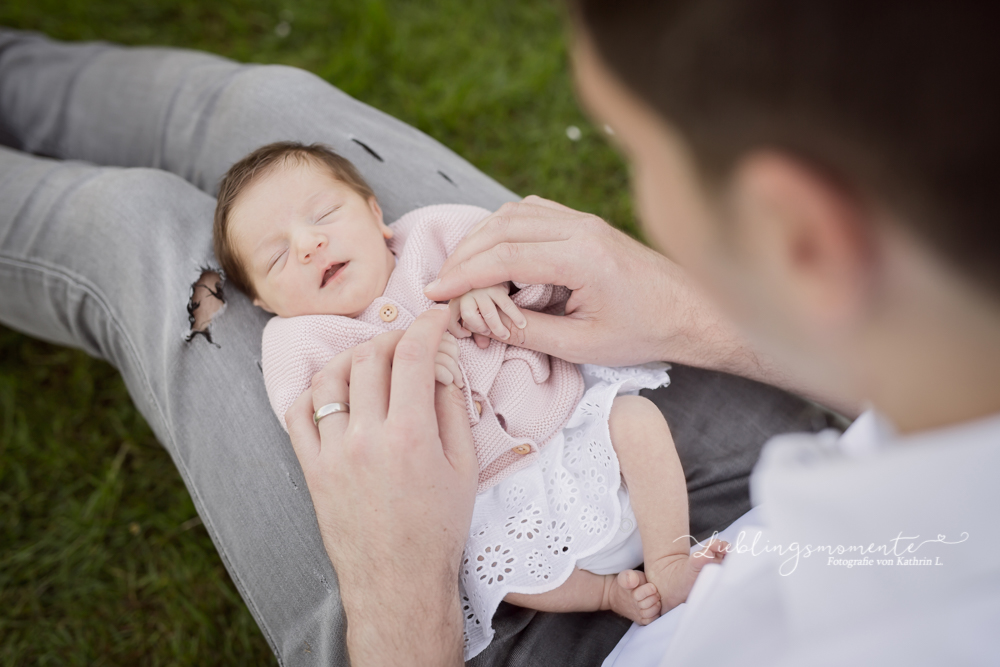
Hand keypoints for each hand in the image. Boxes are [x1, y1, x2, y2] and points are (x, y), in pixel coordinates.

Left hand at [285, 308, 476, 665]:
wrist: (398, 582)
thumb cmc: (438, 529)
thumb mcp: (464, 468)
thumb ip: (454, 410)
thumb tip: (444, 367)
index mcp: (410, 435)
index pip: (412, 355)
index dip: (427, 326)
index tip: (438, 318)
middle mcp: (366, 438)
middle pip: (370, 357)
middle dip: (393, 338)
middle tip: (409, 342)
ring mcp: (332, 453)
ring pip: (330, 378)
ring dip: (352, 357)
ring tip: (372, 361)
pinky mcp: (311, 469)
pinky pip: (299, 413)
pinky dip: (315, 391)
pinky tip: (336, 391)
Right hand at [424, 195, 752, 369]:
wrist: (693, 310)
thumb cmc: (645, 332)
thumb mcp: (582, 345)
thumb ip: (527, 332)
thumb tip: (478, 322)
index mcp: (580, 257)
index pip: (504, 257)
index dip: (463, 276)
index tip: (434, 294)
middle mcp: (580, 227)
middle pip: (501, 227)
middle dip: (463, 255)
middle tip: (439, 284)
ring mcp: (583, 220)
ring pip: (513, 213)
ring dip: (480, 239)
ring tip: (459, 271)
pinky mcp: (585, 223)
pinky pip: (532, 212)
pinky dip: (503, 229)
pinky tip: (492, 253)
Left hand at [447, 282, 526, 348]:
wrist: (496, 269)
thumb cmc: (483, 296)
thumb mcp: (476, 310)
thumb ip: (476, 328)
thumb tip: (483, 345)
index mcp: (455, 296)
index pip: (450, 318)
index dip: (457, 331)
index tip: (467, 334)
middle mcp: (466, 290)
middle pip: (469, 316)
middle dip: (480, 329)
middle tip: (488, 333)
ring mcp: (482, 287)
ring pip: (488, 314)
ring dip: (498, 328)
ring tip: (505, 335)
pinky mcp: (498, 286)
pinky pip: (506, 306)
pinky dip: (515, 317)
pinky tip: (521, 324)